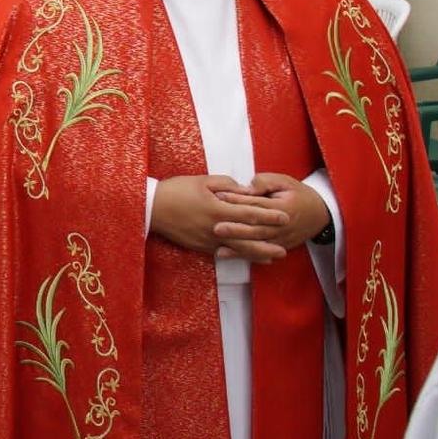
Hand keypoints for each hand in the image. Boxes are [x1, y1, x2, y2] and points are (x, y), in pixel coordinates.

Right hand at [149, 175, 289, 256]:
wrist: (151, 208)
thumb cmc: (176, 191)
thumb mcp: (201, 181)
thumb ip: (226, 184)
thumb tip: (243, 190)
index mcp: (218, 209)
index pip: (250, 213)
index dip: (269, 216)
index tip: (286, 217)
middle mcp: (216, 228)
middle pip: (248, 238)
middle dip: (269, 242)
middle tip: (286, 246)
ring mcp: (209, 240)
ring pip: (238, 249)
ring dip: (258, 254)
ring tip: (274, 257)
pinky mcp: (201, 246)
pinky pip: (224, 252)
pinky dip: (239, 255)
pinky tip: (248, 257)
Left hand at [210, 172, 332, 260]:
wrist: (320, 213)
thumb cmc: (297, 194)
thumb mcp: (285, 181)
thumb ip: (266, 182)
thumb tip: (248, 186)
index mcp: (283, 208)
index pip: (257, 204)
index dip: (238, 200)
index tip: (219, 196)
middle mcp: (282, 227)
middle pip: (256, 229)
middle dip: (236, 229)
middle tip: (215, 227)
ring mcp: (280, 239)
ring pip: (256, 244)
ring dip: (237, 246)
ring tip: (218, 246)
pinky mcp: (278, 247)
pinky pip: (258, 252)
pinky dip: (241, 254)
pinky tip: (224, 254)